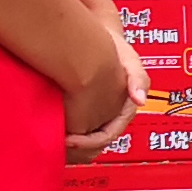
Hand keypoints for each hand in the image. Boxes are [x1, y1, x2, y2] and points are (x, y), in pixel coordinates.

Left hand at [63, 0, 141, 163]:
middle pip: (94, 148)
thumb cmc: (117, 51)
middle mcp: (111, 120)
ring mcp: (98, 120)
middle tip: (55, 145)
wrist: (101, 40)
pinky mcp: (84, 117)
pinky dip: (64, 138)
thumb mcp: (132, 62)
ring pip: (84, 147)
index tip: (68, 140)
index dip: (87, 143)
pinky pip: (75, 135)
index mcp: (124, 113)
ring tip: (50, 142)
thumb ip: (138, 79)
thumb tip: (140, 100)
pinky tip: (50, 131)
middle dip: (76, 150)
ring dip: (69, 149)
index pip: (105, 138)